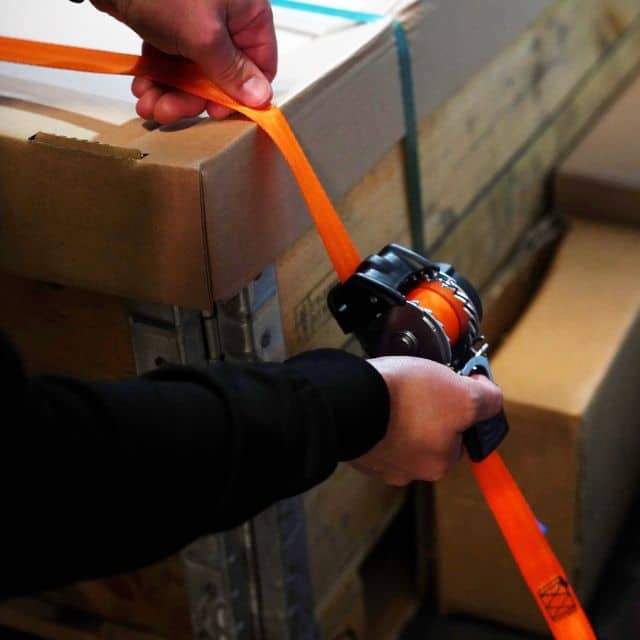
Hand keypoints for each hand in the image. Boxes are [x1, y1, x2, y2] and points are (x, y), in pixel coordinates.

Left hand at [90, 0, 276, 122]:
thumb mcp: (204, 36)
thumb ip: (232, 71)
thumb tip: (261, 98)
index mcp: (247, 13)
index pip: (259, 65)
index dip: (239, 94)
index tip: (215, 111)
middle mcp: (227, 18)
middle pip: (220, 77)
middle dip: (192, 98)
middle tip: (169, 111)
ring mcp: (198, 22)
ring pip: (193, 74)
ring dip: (170, 94)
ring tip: (149, 104)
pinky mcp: (172, 26)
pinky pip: (172, 63)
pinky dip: (158, 78)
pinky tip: (143, 88)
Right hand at [352, 357, 502, 485]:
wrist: (347, 399)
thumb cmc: (404, 399)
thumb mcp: (461, 394)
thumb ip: (486, 400)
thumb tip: (492, 398)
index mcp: (438, 462)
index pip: (461, 436)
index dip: (460, 408)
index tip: (451, 389)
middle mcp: (410, 470)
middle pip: (431, 434)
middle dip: (429, 410)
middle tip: (421, 385)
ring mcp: (380, 461)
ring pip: (403, 431)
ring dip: (402, 412)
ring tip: (395, 388)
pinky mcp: (358, 448)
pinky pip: (377, 428)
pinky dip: (379, 414)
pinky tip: (376, 397)